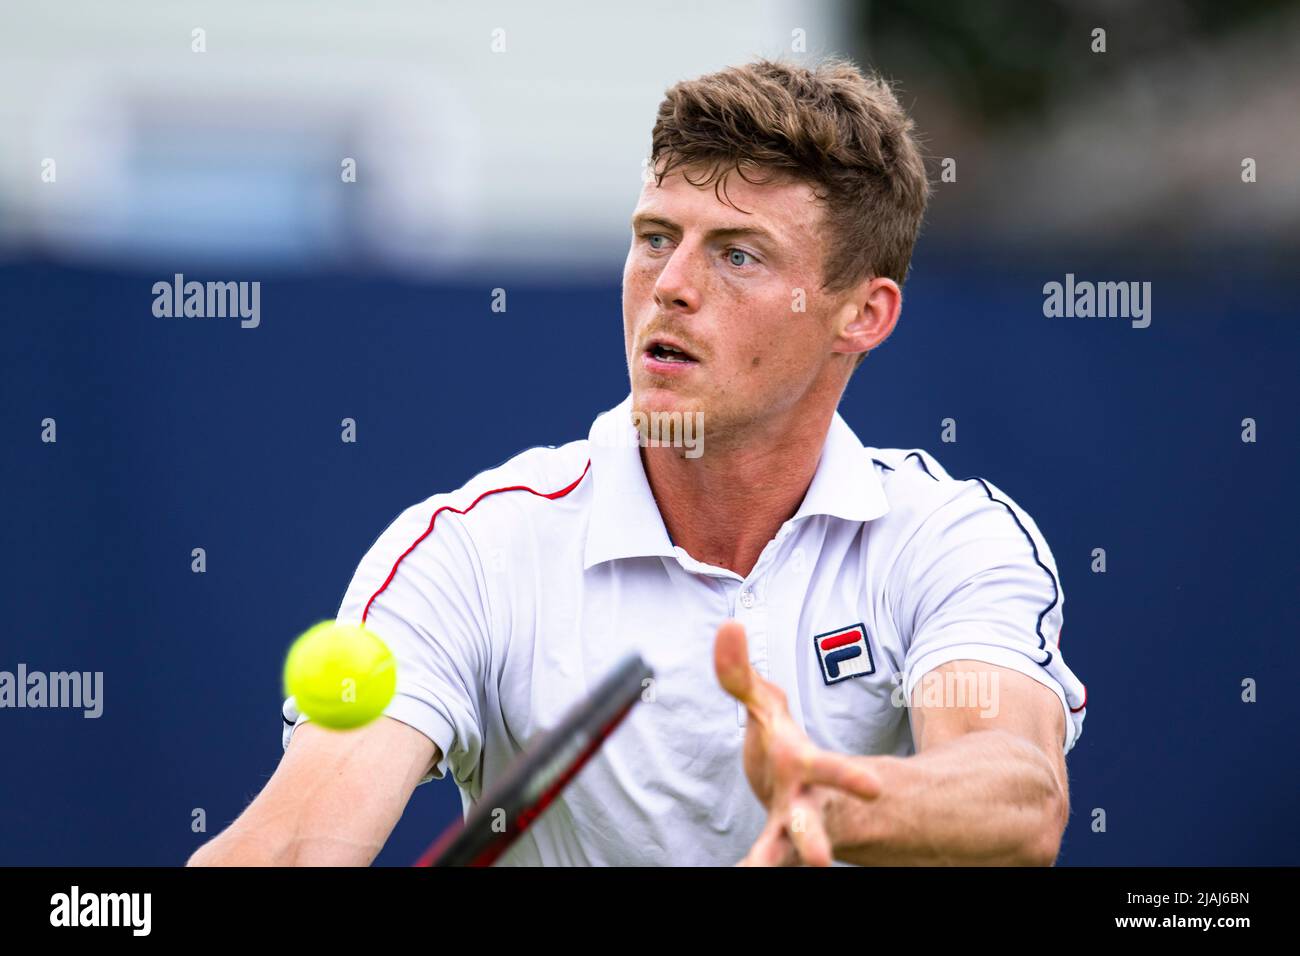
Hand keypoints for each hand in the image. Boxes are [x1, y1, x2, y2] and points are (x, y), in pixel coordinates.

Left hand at [713, 619, 881, 865]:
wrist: (790, 786)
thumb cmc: (779, 740)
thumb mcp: (763, 704)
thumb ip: (739, 670)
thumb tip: (728, 625)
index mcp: (807, 768)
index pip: (830, 770)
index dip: (848, 777)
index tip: (873, 789)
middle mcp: (803, 805)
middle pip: (812, 827)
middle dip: (815, 842)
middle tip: (819, 861)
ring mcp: (786, 830)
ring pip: (782, 852)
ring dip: (769, 862)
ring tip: (750, 873)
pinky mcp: (770, 846)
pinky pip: (761, 858)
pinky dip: (751, 865)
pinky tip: (739, 874)